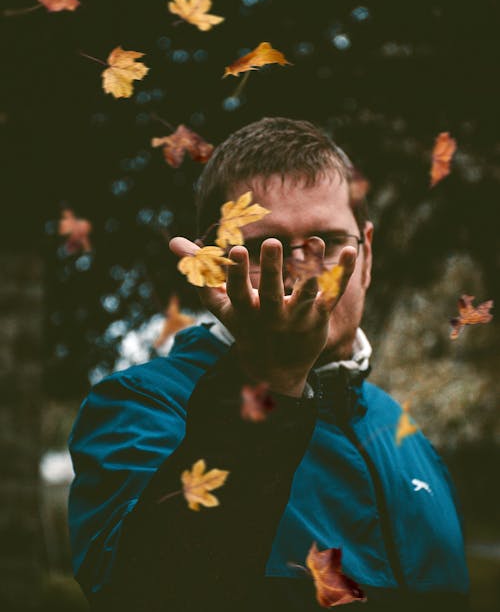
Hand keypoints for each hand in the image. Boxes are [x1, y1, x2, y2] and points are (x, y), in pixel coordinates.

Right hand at [169, 236, 355, 396]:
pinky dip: (343, 274)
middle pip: (271, 293)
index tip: (234, 249)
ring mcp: (297, 318)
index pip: (237, 292)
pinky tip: (351, 251)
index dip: (235, 273)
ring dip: (311, 269)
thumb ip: (200, 271)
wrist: (275, 369)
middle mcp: (271, 316)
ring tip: (314, 242)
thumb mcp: (220, 303)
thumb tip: (173, 242)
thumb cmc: (244, 325)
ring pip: (305, 293)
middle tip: (272, 243)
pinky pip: (333, 294)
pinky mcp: (319, 316)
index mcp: (244, 312)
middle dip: (271, 269)